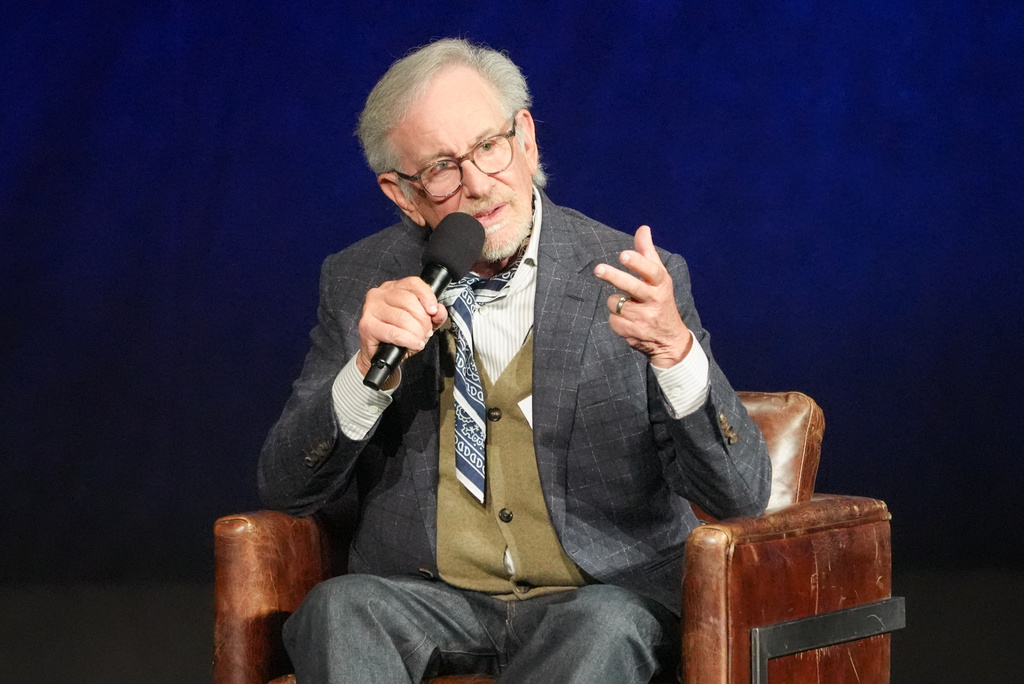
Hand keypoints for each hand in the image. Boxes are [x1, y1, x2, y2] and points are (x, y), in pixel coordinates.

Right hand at [355, 276, 448, 376]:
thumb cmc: (399, 334)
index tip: (433, 311)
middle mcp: (379, 294)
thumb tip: (439, 310)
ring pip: (402, 317)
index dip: (427, 296)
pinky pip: (394, 333)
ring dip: (416, 332)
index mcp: (393, 288)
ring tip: (419, 339)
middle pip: (409, 301)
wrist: (380, 354)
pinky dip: (408, 340)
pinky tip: (414, 344)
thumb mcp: (422, 322)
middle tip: (426, 332)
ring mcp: (371, 309)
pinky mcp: (367, 325)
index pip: (413, 283)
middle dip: (423, 320)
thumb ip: (434, 315)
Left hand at [593, 225, 691, 367]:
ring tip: (628, 307)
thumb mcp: (659, 277)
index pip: (651, 271)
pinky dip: (616, 319)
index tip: (624, 255)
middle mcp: (655, 300)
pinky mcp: (633, 332)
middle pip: (632, 286)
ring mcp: (644, 318)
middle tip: (598, 269)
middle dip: (614, 276)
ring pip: (615, 303)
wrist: (669, 339)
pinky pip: (613, 320)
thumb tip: (643, 228)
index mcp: (661, 284)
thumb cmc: (660, 300)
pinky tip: (627, 321)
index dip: (637, 262)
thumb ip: (647, 253)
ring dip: (615, 303)